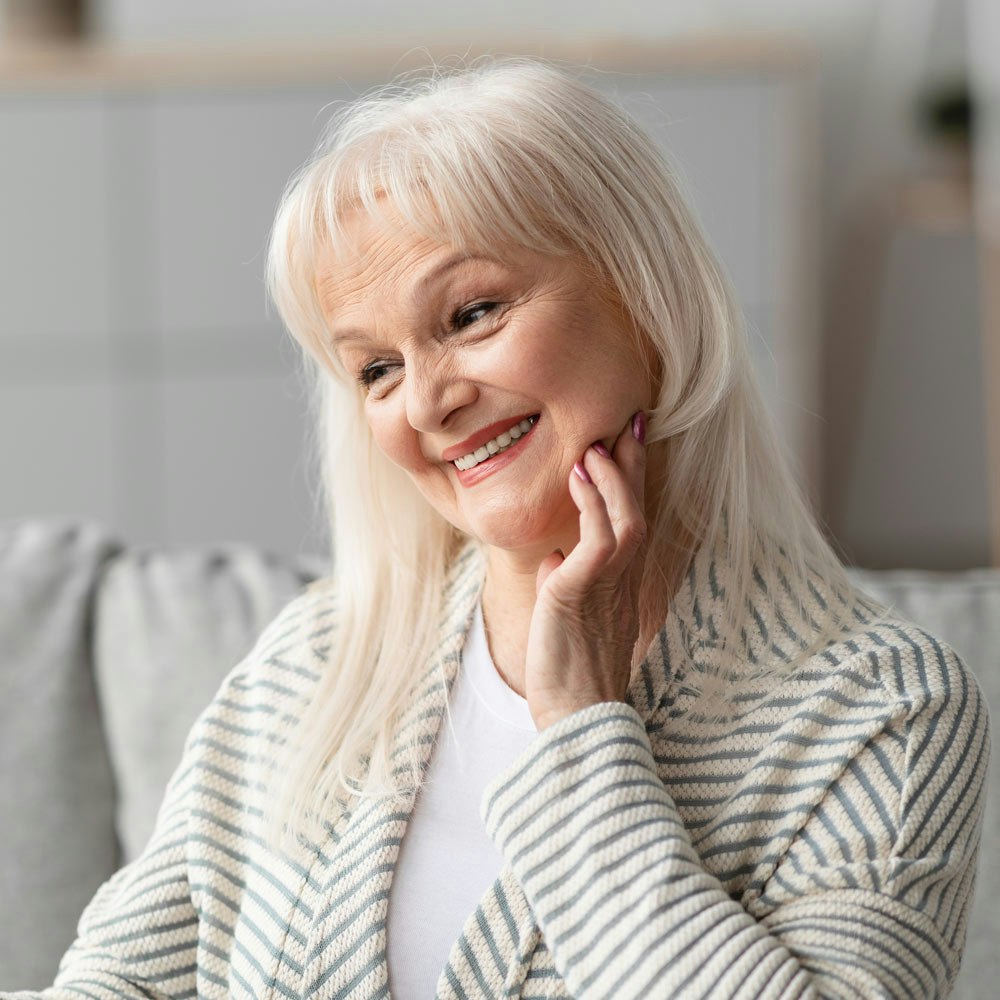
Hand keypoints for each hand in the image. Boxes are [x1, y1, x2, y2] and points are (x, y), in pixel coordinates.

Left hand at [525, 411, 647, 731]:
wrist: (576, 714)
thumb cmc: (570, 668)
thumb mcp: (568, 613)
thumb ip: (566, 579)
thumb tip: (553, 557)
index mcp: (621, 579)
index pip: (630, 517)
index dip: (631, 479)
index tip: (626, 440)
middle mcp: (626, 576)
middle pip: (637, 506)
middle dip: (634, 461)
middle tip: (630, 417)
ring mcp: (611, 581)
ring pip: (626, 513)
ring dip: (612, 474)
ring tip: (597, 442)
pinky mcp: (586, 587)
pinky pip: (600, 534)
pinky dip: (591, 499)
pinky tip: (579, 474)